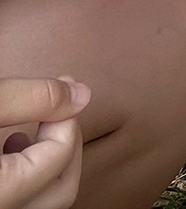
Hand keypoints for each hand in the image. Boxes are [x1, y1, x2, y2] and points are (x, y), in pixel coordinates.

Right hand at [0, 77, 86, 208]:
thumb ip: (31, 98)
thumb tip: (81, 95)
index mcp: (0, 194)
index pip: (58, 157)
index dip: (67, 116)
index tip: (63, 85)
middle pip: (59, 191)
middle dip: (68, 146)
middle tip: (61, 110)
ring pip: (39, 201)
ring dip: (48, 165)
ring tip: (33, 130)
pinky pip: (18, 201)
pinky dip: (25, 176)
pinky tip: (8, 148)